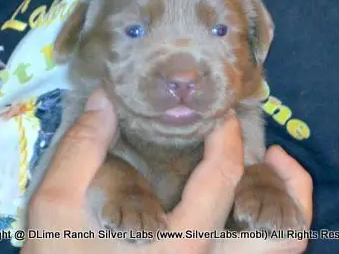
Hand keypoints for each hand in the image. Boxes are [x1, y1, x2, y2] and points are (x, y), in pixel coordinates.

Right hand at [21, 88, 311, 253]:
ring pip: (275, 251)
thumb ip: (82, 148)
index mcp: (179, 244)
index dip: (226, 137)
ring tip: (271, 173)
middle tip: (269, 150)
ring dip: (282, 208)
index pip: (222, 179)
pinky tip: (242, 208)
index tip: (221, 112)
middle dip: (279, 180)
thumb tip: (107, 99)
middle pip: (276, 231)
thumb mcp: (57, 204)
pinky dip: (264, 231)